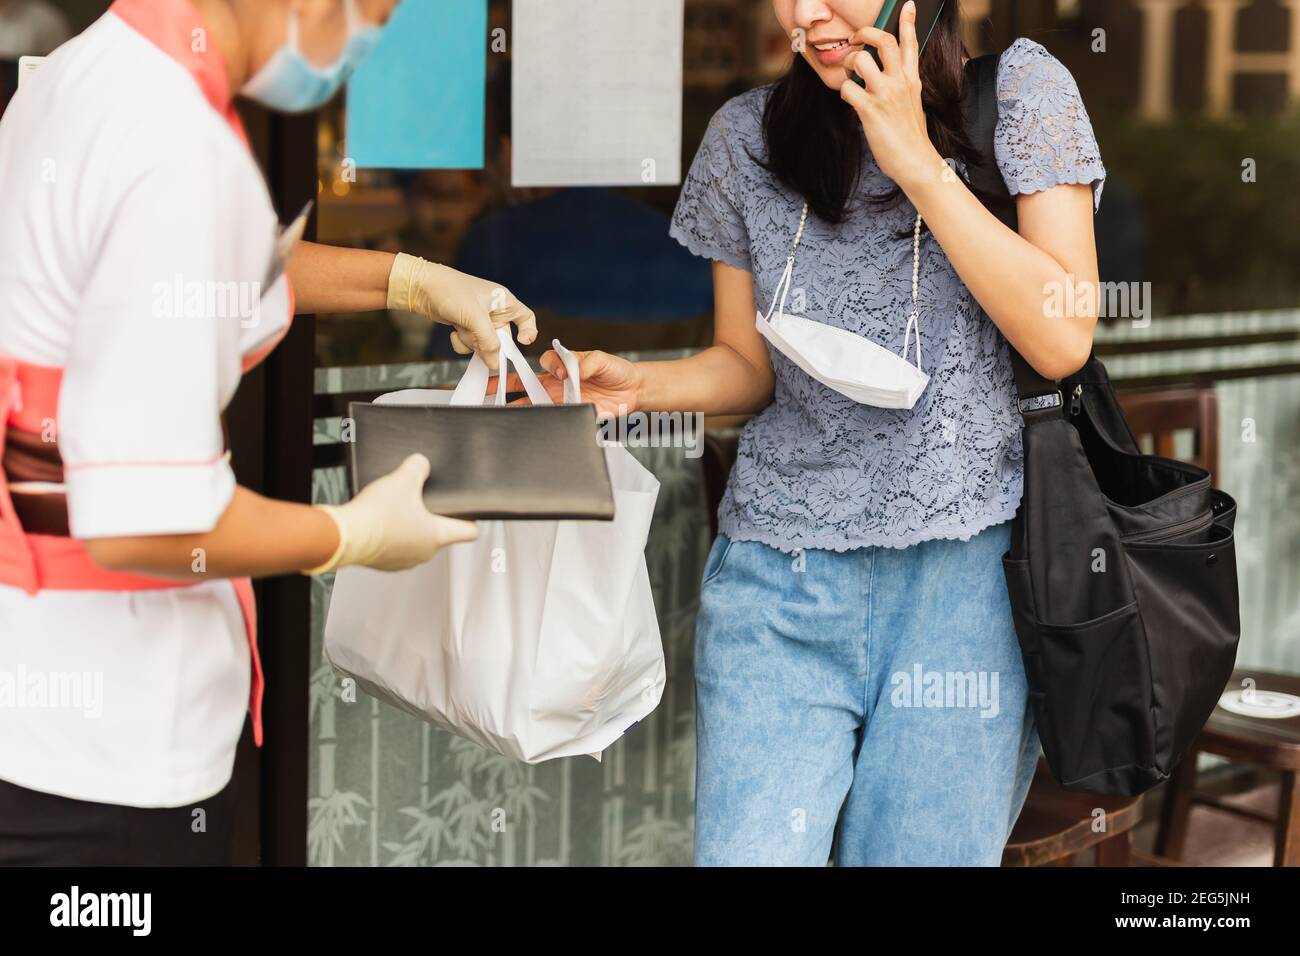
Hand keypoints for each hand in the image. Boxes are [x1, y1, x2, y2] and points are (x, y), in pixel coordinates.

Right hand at [313, 454, 477, 572]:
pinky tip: (380, 521)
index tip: (465, 511)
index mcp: (437, 536)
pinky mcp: (384, 563)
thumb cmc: (376, 513)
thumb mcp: (402, 480)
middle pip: (440, 535)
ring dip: (410, 527)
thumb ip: (418, 467)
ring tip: (397, 509)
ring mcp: (403, 562)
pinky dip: (391, 536)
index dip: (470, 519)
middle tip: (422, 501)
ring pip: (416, 542)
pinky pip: (395, 548)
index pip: (469, 532)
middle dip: (433, 517)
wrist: (344, 536)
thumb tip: (421, 463)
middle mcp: (424, 554)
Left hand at [387, 253, 537, 370]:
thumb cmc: (451, 292)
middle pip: (502, 338)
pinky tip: (453, 332)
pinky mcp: (466, 325)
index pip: (526, 318)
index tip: (521, 342)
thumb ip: (489, 342)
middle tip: (479, 344)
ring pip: (485, 344)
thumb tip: (495, 364)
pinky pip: (470, 343)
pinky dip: (462, 342)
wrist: (421, 287)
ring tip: (461, 330)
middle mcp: (494, 311)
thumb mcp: (475, 318)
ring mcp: (479, 319)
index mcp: (503, 301)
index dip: (528, 331)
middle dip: (489, 344)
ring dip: (473, 343)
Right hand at [491, 349, 641, 420]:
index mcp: (562, 367)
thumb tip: (574, 370)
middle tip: (484, 391)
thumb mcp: (603, 360)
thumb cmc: (615, 370)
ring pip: (532, 406)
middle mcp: (556, 385)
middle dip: (502, 388)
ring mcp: (560, 402)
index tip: (562, 373)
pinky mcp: (568, 417)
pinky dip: (540, 425)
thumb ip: (588, 362)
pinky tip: (532, 431)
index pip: (543, 363)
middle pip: (524, 387)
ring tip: (501, 417)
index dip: (549, 367)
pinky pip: (550, 422)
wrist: (632, 391)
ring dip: (518, 411)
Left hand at [840, 3, 938, 187]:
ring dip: (849, 65)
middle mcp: (900, 82)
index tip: (907, 5)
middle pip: (883, 41)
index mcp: (912, 79)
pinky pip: (848, 89)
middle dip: (866, 33)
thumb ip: (903, 86)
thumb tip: (889, 77)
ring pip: (860, 60)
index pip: (910, 43)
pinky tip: (852, 102)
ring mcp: (885, 94)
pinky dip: (844, 93)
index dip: (908, 21)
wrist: (915, 161)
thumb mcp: (914, 103)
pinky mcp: (870, 109)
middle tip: (858, 38)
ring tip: (851, 77)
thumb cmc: (912, 137)